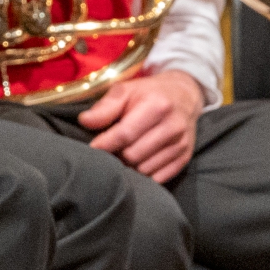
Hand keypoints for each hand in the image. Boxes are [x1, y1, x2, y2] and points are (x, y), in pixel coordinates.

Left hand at [76, 69, 204, 182]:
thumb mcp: (126, 91)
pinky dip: (145, 174)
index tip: (92, 148)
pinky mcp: (185, 158)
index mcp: (157, 106)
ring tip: (125, 153)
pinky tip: (139, 161)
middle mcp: (173, 126)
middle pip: (133, 155)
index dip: (105, 144)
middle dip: (117, 155)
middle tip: (111, 149)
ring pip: (145, 169)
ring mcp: (181, 144)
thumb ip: (105, 107)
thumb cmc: (148, 94)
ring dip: (130, 166)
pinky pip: (159, 178)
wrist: (184, 95)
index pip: (125, 134)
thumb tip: (84, 121)